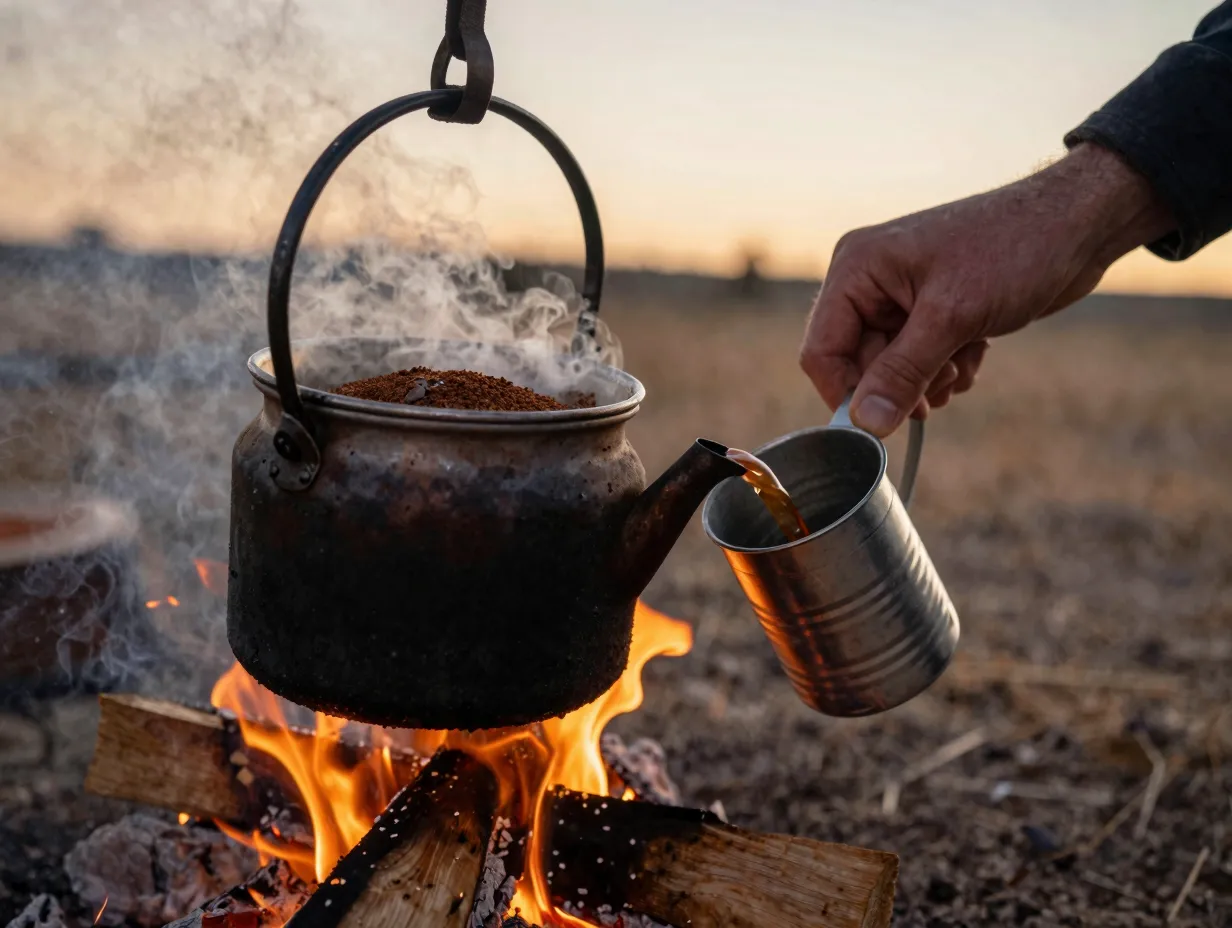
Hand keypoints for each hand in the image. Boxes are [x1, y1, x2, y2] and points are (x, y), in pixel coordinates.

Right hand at [799, 143, 1173, 435]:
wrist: (1077, 224)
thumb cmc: (1014, 249)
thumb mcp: (952, 317)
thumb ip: (902, 373)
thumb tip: (866, 424)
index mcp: (857, 268)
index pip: (822, 350)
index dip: (847, 393)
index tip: (881, 423)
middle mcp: (870, 281)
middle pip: (857, 364)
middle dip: (900, 384)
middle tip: (941, 385)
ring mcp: (900, 296)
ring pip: (890, 369)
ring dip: (928, 379)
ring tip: (964, 359)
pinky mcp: (930, 310)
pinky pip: (919, 361)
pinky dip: (946, 368)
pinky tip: (976, 350)